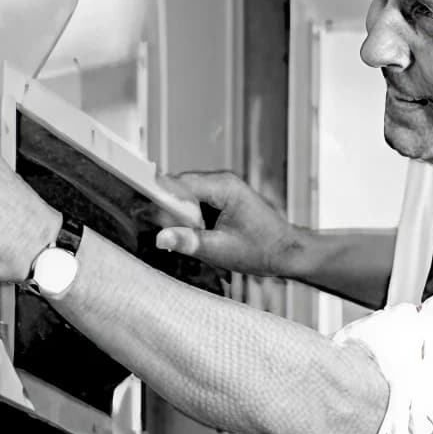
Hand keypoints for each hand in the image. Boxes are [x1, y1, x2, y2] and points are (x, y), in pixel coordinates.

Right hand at [150, 171, 301, 277]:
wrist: (286, 252)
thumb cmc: (263, 250)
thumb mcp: (222, 250)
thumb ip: (190, 242)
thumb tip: (162, 238)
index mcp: (224, 187)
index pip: (179, 184)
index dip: (160, 198)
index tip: (146, 212)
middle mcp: (223, 181)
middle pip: (180, 188)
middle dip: (171, 211)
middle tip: (173, 234)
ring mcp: (223, 188)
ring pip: (186, 195)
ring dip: (182, 216)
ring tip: (195, 235)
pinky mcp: (222, 197)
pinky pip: (196, 202)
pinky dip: (192, 218)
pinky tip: (201, 233)